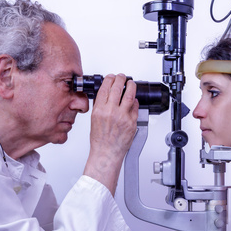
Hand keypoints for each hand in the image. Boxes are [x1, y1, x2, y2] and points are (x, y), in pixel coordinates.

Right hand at [83, 74, 138, 194]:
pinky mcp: (132, 122)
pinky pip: (135, 107)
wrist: (107, 153)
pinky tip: (133, 100)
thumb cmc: (100, 139)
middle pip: (118, 88)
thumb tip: (106, 94)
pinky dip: (135, 102)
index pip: (105, 88)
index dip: (109, 79)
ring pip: (129, 95)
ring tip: (131, 84)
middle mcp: (111, 112)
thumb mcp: (94, 119)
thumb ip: (100, 106)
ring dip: (131, 86)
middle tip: (122, 77)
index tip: (112, 77)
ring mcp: (123, 116)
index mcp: (99, 110)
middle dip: (121, 79)